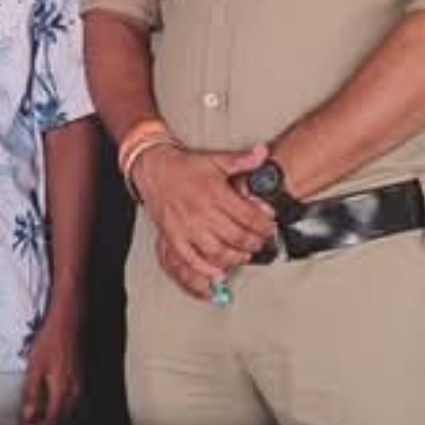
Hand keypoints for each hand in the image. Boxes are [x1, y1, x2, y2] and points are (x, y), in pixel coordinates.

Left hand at [19, 308, 81, 424]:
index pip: (52, 420)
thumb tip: (28, 415)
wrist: (67, 322)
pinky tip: (50, 401)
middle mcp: (74, 390)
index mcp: (62, 390)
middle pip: (62, 419)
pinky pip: (72, 400)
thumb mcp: (35, 368)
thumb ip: (32, 394)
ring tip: (37, 417)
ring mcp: (78, 383)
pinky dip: (60, 407)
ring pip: (68, 410)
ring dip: (54, 418)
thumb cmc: (50, 341)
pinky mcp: (79, 376)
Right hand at [134, 143, 274, 293]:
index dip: (264, 225)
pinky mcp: (173, 236)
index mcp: (215, 192)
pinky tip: (218, 272)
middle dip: (255, 243)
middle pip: (237, 236)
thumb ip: (242, 160)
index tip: (270, 228)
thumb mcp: (216, 159)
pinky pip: (191, 259)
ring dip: (236, 258)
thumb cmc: (185, 166)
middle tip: (262, 243)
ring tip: (245, 256)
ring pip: (218, 251)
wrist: (153, 168)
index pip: (248, 215)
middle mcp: (201, 211)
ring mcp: (187, 226)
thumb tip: (263, 153)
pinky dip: (206, 269)